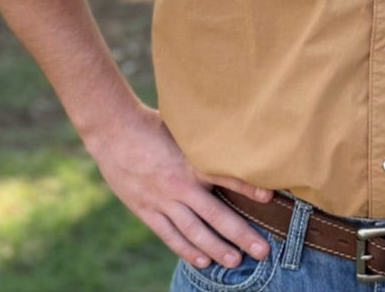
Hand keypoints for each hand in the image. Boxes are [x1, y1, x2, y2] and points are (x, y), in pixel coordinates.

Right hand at [82, 102, 273, 271]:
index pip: (226, 177)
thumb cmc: (152, 124)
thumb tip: (229, 137)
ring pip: (194, 232)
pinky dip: (186, 250)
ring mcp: (162, 201)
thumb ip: (203, 141)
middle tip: (262, 250)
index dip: (248, 187)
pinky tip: (202, 260)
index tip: (269, 197)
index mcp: (191, 162)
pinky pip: (169, 235)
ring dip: (216, 249)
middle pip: (215, 216)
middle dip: (240, 234)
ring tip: (236, 261)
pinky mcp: (146, 210)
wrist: (114, 130)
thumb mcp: (182, 128)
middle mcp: (180, 186)